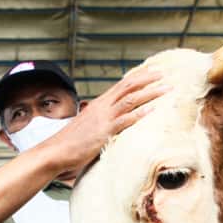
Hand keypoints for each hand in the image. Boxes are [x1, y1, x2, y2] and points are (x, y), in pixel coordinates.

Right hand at [41, 63, 168, 173]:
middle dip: (148, 78)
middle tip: (165, 74)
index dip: (139, 77)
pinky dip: (140, 113)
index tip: (154, 72)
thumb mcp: (89, 126)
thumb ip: (102, 121)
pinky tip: (153, 109)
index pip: (122, 85)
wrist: (56, 151)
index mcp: (99, 104)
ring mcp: (103, 118)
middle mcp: (102, 106)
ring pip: (130, 99)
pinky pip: (125, 120)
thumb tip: (113, 123)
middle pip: (128, 86)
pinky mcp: (104, 131)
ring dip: (151, 93)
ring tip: (167, 89)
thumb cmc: (72, 142)